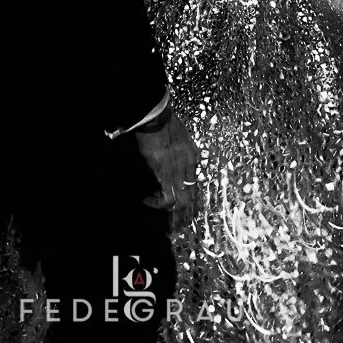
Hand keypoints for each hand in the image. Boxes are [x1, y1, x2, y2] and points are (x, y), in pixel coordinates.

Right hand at [133, 113, 201, 234]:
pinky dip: (158, 202)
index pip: (195, 185)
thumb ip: (183, 150)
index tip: (189, 210)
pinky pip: (166, 196)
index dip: (192, 199)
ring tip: (170, 226)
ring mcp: (177, 172)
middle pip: (191, 197)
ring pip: (182, 201)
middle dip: (187, 214)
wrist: (158, 116)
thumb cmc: (166, 122)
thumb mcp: (182, 136)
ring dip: (176, 216)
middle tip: (182, 226)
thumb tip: (179, 158)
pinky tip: (148, 202)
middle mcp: (189, 167)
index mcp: (193, 157)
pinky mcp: (164, 174)